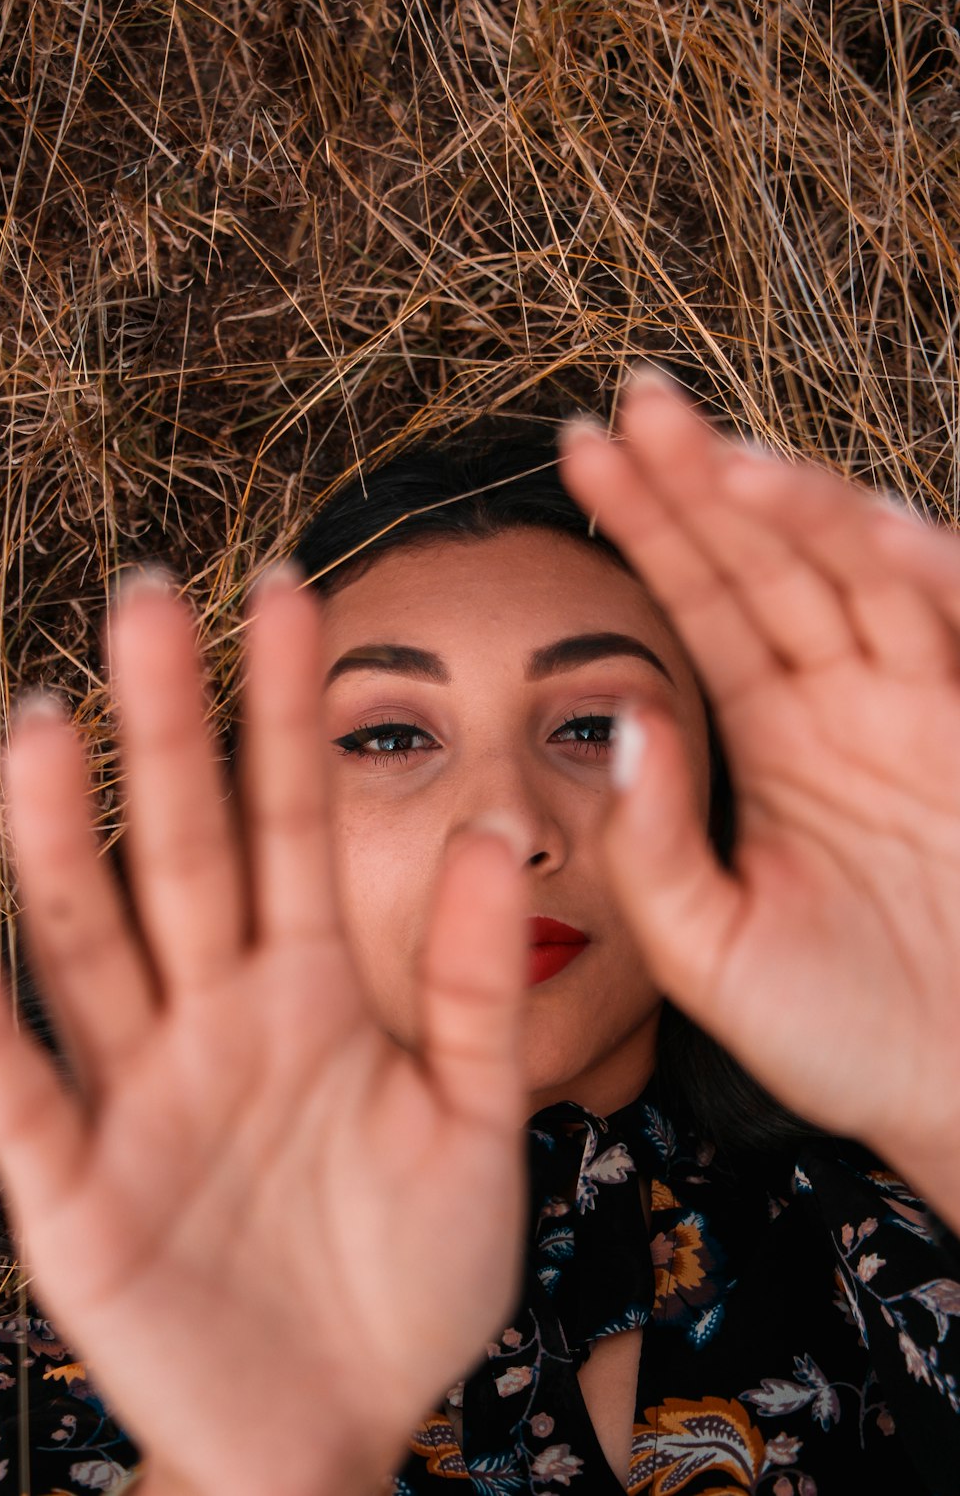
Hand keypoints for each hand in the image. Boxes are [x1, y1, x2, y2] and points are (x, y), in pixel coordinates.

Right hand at [0, 570, 530, 1495]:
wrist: (340, 1431)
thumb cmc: (410, 1275)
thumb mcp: (475, 1122)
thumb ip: (475, 986)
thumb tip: (488, 831)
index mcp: (310, 991)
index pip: (293, 820)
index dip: (290, 711)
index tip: (292, 591)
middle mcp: (213, 1018)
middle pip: (182, 849)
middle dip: (168, 728)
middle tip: (146, 596)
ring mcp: (137, 1096)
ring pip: (91, 941)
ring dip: (62, 836)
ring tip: (46, 719)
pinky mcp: (77, 1194)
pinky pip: (16, 1091)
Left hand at [560, 374, 959, 1215]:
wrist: (959, 1097)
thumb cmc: (839, 1036)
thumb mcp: (709, 948)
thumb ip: (655, 842)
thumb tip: (621, 719)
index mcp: (773, 736)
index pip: (698, 604)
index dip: (646, 526)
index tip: (580, 454)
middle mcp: (844, 702)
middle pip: (767, 562)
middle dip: (702, 483)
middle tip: (633, 404)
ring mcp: (924, 706)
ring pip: (860, 574)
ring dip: (798, 510)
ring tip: (719, 456)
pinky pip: (956, 625)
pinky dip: (923, 573)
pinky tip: (865, 525)